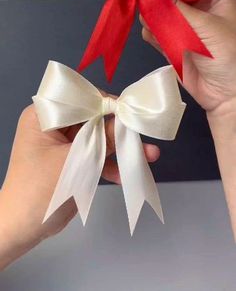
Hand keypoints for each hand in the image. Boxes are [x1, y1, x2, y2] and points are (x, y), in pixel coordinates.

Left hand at [0, 103, 159, 268]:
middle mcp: (52, 124)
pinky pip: (92, 154)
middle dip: (118, 129)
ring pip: (96, 137)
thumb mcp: (76, 161)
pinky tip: (127, 173)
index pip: (79, 99)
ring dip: (119, 147)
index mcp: (43, 115)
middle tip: (143, 133)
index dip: (106, 103)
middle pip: (91, 118)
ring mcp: (62, 142)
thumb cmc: (41, 190)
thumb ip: (104, 139)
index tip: (130, 112)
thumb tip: (127, 120)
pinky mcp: (70, 158)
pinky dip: (108, 163)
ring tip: (149, 155)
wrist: (23, 228)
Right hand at [140, 0, 235, 114]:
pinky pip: (157, 37)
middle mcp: (198, 13)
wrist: (227, 94)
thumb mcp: (206, 26)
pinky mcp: (173, 48)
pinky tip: (148, 31)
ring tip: (144, 17)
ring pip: (161, 18)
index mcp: (214, 0)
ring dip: (151, 17)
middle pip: (171, 0)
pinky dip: (150, 33)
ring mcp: (184, 31)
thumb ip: (176, 9)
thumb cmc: (228, 54)